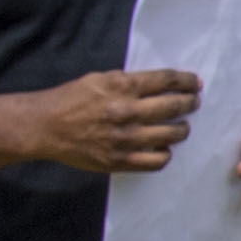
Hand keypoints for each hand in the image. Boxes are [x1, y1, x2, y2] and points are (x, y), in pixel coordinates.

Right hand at [24, 68, 199, 176]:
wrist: (45, 126)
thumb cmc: (71, 99)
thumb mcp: (99, 79)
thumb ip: (128, 82)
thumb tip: (160, 83)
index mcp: (122, 87)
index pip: (166, 80)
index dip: (186, 81)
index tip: (195, 83)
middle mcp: (128, 111)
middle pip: (175, 106)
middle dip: (190, 102)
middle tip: (194, 102)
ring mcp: (126, 138)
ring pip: (172, 134)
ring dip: (182, 129)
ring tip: (181, 126)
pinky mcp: (121, 160)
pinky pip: (157, 161)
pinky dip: (165, 154)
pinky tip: (163, 148)